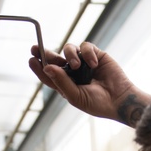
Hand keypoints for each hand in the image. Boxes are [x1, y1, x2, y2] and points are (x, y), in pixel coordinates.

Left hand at [28, 41, 149, 125]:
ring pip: (69, 50)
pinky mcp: (96, 55)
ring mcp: (83, 63)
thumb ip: (61, 81)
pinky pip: (86, 47)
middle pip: (54, 59)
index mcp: (65, 85)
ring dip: (69, 55)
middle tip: (35, 48)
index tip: (31, 59)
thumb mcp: (75, 96)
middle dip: (45, 53)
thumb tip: (47, 67)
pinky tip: (93, 64)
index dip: (39, 67)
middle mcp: (72, 73)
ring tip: (76, 66)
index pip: (48, 74)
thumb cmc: (97, 103)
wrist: (119, 100)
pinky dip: (87, 53)